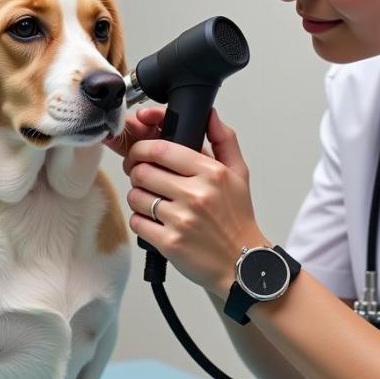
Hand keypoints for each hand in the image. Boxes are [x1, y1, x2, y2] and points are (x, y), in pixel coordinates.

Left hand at [122, 107, 267, 297]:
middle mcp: (196, 194)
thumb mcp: (239, 174)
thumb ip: (224, 139)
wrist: (243, 264)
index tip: (141, 154)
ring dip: (139, 198)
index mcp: (211, 173)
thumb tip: (209, 114)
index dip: (142, 149)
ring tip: (154, 203)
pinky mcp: (169, 243)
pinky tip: (156, 222)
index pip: (160, 149)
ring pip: (136, 196)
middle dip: (138, 173)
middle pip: (142, 171)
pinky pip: (137, 222)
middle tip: (146, 179)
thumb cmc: (238, 218)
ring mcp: (182, 220)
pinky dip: (141, 221)